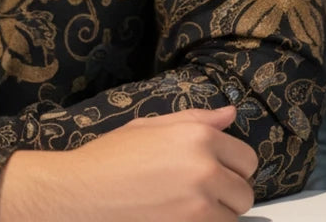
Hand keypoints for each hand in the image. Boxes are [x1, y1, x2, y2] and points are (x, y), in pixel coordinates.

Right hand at [0, 105, 256, 221]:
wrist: (78, 194)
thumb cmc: (110, 157)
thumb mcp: (152, 126)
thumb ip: (197, 120)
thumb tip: (230, 113)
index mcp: (199, 138)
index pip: (247, 160)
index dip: (234, 168)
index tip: (218, 174)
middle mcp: (205, 170)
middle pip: (245, 193)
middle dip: (229, 195)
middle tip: (203, 195)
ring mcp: (196, 207)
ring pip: (232, 218)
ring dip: (217, 216)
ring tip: (188, 209)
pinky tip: (179, 218)